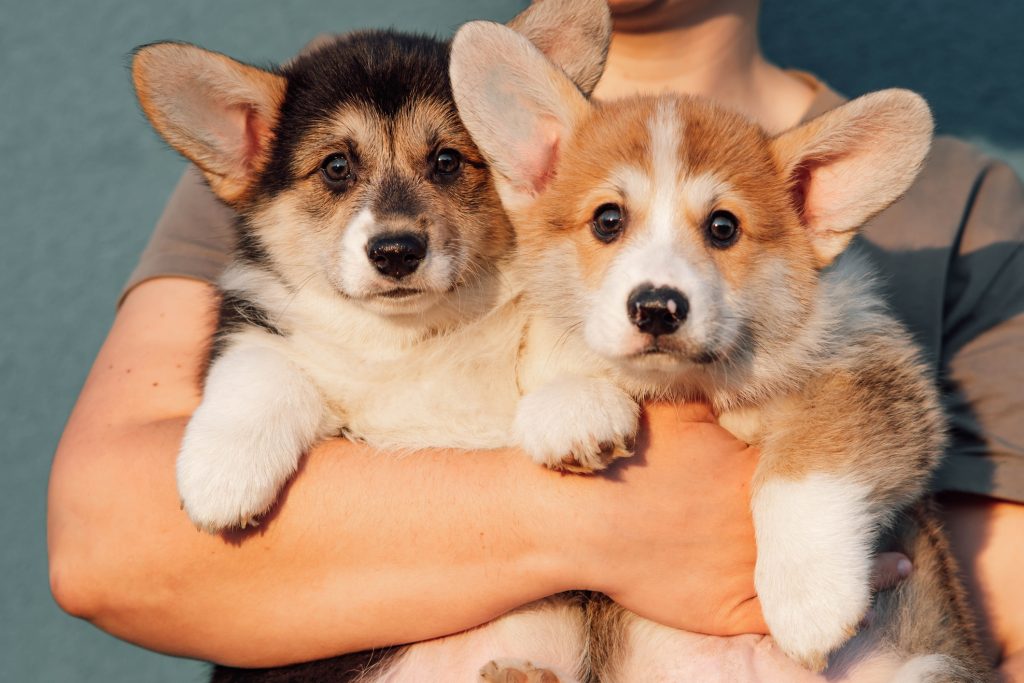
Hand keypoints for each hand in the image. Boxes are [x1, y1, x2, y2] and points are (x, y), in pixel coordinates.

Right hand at [563, 402, 910, 636]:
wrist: (577, 517)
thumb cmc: (624, 458)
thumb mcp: (673, 407)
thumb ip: (715, 387)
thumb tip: (743, 362)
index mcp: (749, 468)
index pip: (811, 465)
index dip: (839, 462)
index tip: (869, 459)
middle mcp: (758, 518)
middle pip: (821, 515)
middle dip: (854, 510)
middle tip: (891, 504)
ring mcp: (745, 565)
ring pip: (814, 569)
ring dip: (860, 567)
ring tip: (898, 561)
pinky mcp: (727, 606)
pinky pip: (783, 614)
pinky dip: (815, 614)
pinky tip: (839, 607)